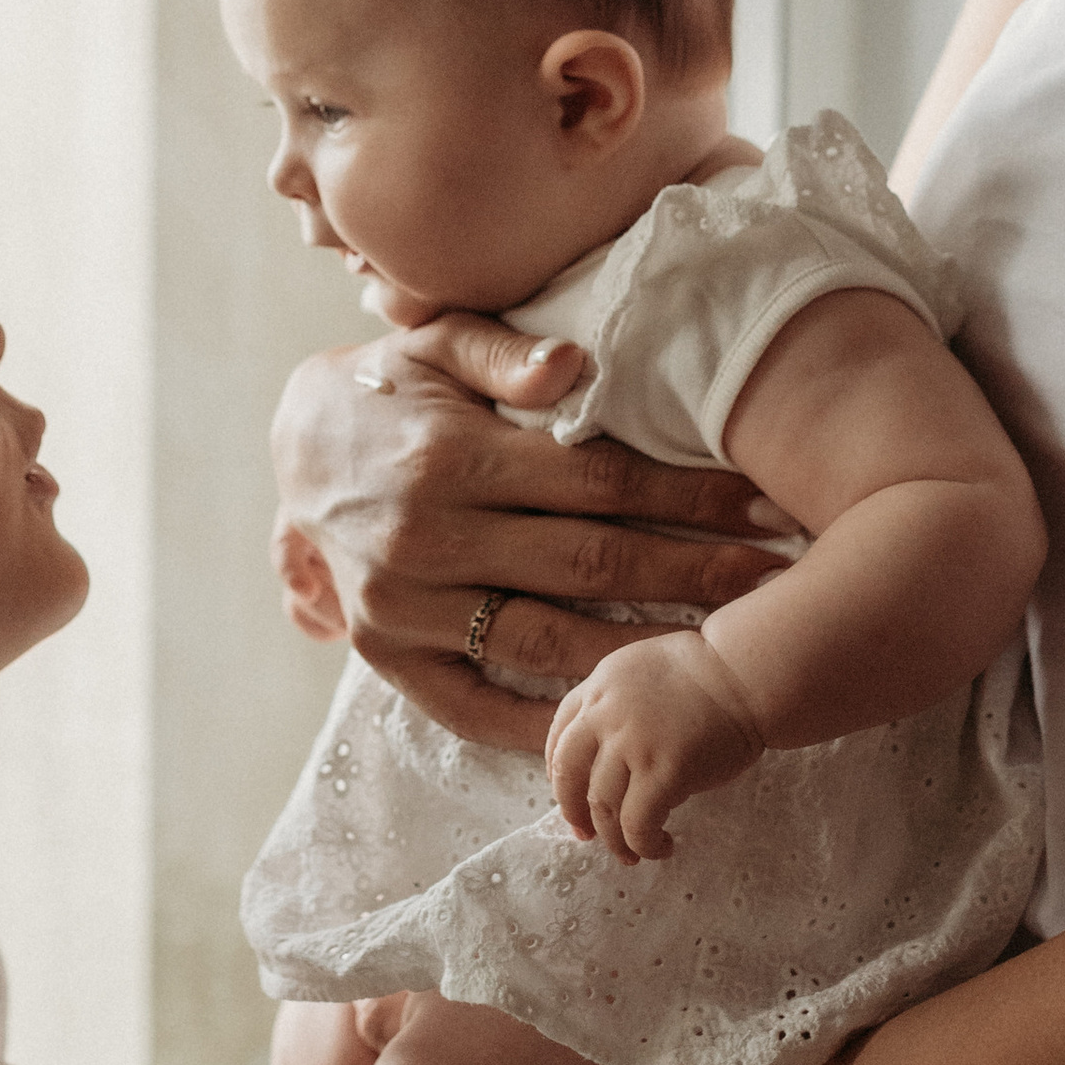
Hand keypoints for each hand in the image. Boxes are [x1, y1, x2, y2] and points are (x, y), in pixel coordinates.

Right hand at [270, 328, 783, 750]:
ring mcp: (402, 606)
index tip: (761, 503)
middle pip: (590, 566)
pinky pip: (474, 706)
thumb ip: (505, 354)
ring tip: (721, 650)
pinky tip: (617, 714)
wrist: (289, 445)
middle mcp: (423, 538)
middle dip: (693, 573)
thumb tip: (575, 367)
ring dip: (641, 649)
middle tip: (775, 579)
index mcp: (448, 457)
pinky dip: (544, 721)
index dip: (687, 495)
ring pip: (545, 642)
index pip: (597, 482)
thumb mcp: (434, 343)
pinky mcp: (387, 654)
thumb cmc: (388, 386)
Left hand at [547, 631, 767, 861]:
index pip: (560, 734)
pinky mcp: (663, 772)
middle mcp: (606, 713)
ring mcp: (632, 744)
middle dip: (573, 811)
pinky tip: (660, 847)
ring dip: (613, 839)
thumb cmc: (710, 672)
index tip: (570, 796)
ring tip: (631, 853)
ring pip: (602, 807)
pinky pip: (637, 824)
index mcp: (600, 685)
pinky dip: (643, 845)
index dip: (560, 773)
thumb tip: (607, 756)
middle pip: (567, 774)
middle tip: (586, 834)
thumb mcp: (643, 670)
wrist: (747, 674)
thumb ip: (618, 703)